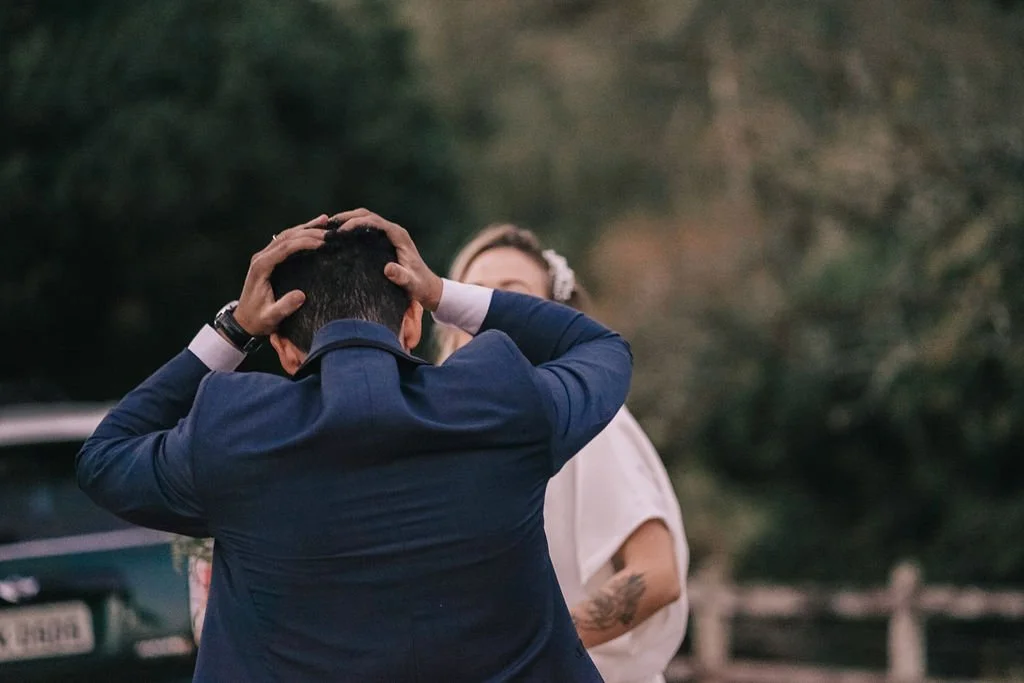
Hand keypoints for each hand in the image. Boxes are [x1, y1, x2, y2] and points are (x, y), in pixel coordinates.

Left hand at [233, 215, 329, 335]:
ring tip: (325, 222)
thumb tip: (301, 295)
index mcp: (261, 267)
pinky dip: (300, 234)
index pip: (284, 247)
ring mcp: (264, 257)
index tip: (322, 242)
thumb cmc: (258, 320)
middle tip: (330, 232)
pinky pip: (285, 242)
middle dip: (308, 232)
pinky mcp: (268, 259)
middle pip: (286, 237)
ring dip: (305, 228)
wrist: (243, 322)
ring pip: (286, 235)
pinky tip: (313, 229)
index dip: (304, 242)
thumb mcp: (271, 317)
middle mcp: (261, 258)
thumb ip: (284, 307)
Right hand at [330, 209, 443, 310]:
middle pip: (366, 215)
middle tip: (327, 226)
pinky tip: (338, 238)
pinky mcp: (385, 241)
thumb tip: (388, 269)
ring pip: (365, 219)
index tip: (339, 231)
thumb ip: (401, 277)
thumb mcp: (411, 284)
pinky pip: (365, 228)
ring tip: (327, 229)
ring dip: (347, 221)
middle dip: (346, 218)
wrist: (427, 288)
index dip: (355, 222)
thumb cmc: (419, 287)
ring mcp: (389, 235)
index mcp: (398, 236)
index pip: (373, 221)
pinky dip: (351, 229)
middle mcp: (394, 232)